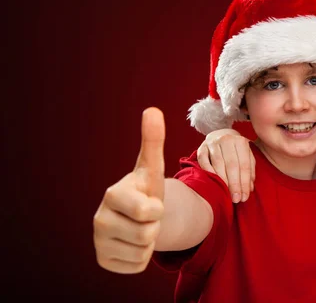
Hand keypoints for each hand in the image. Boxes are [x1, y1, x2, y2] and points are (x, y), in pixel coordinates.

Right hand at [93, 107, 165, 273]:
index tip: (150, 201)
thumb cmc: (146, 189)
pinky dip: (141, 258)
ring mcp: (98, 242)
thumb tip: (152, 109)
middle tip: (148, 217)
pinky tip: (133, 242)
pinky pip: (136, 266)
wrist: (138, 215)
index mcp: (112, 195)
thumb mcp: (152, 167)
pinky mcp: (103, 261)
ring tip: (141, 227)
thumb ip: (153, 140)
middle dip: (155, 226)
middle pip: (147, 235)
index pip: (147, 212)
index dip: (157, 209)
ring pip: (143, 253)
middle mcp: (99, 220)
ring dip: (150, 243)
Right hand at [197, 129, 254, 202]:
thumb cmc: (236, 151)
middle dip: (234, 184)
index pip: (244, 164)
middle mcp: (227, 140)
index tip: (244, 197)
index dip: (244, 182)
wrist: (220, 135)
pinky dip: (208, 172)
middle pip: (232, 164)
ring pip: (218, 163)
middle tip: (235, 199)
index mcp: (241, 142)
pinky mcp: (202, 147)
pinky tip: (213, 182)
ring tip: (226, 194)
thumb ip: (250, 171)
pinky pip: (203, 161)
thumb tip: (249, 189)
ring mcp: (213, 143)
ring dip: (222, 180)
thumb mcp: (247, 157)